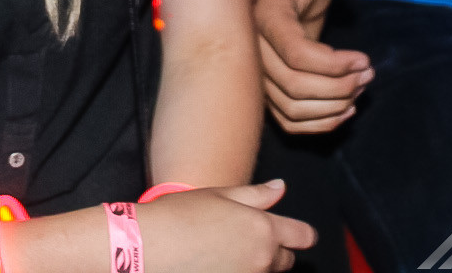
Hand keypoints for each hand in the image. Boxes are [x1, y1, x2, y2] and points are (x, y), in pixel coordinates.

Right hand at [139, 180, 315, 272]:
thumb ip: (256, 195)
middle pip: (286, 260)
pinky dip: (239, 272)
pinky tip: (218, 264)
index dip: (301, 232)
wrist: (148, 246)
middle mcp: (261, 259)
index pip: (303, 236)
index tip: (293, 232)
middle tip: (246, 238)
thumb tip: (280, 188)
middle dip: (275, 250)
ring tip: (226, 251)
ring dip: (255, 264)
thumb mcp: (219, 195)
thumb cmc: (180, 215)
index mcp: (263, 229)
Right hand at [252, 0, 370, 132]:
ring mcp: (256, 72)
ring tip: (360, 87)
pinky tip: (345, 108)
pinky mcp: (266, 89)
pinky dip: (319, 123)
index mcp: (264, 16)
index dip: (335, 64)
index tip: (365, 58)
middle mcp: (253, 49)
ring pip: (293, 109)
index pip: (297, 54)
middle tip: (369, 73)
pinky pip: (289, 121)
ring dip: (334, 106)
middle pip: (296, 87)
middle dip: (341, 86)